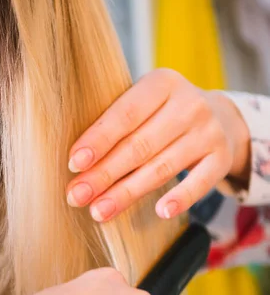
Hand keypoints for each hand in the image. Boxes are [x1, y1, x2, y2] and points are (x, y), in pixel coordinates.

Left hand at [67, 69, 250, 220]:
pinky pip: (200, 183)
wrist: (219, 117)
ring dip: (127, 193)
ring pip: (162, 167)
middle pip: (140, 145)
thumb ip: (116, 123)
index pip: (125, 114)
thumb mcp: (145, 103)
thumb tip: (76, 163)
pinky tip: (160, 212)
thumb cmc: (163, 114)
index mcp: (163, 83)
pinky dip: (180, 198)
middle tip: (77, 196)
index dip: (98, 140)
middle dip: (104, 173)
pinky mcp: (221, 158)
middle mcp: (189, 104)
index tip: (74, 164)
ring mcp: (209, 132)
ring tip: (100, 210)